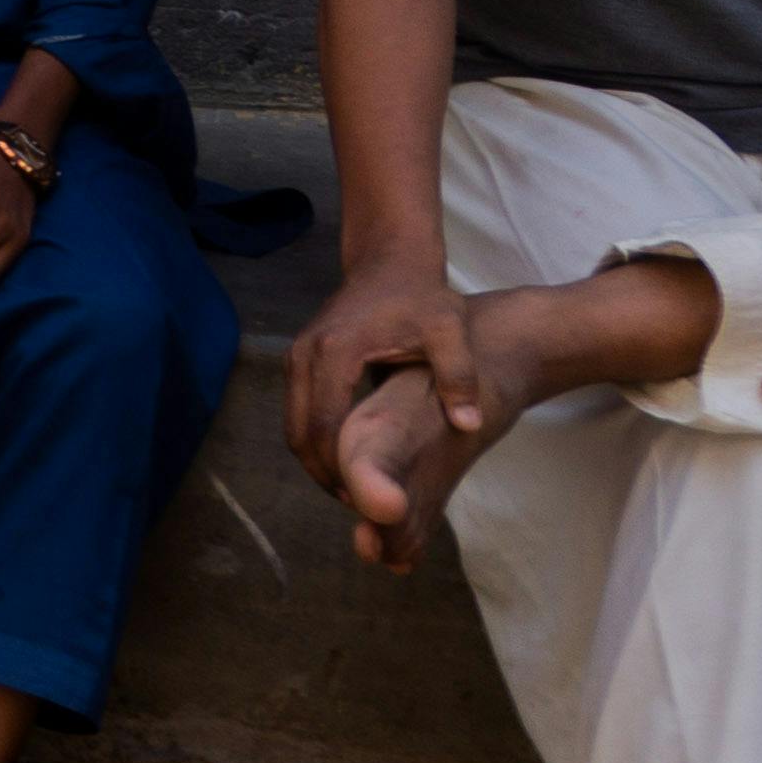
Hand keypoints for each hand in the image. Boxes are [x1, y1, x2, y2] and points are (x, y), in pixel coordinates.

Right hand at [287, 253, 481, 550]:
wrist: (389, 259)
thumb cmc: (421, 295)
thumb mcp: (448, 330)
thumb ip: (458, 377)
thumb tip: (468, 425)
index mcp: (335, 354)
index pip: (323, 427)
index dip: (339, 468)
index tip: (365, 498)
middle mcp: (304, 357)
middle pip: (298, 433)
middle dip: (324, 472)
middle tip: (359, 503)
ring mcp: (297, 357)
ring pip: (293, 425)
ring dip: (317, 458)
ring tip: (355, 484)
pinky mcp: (301, 359)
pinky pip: (299, 411)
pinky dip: (316, 438)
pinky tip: (351, 453)